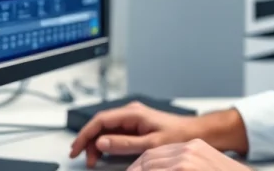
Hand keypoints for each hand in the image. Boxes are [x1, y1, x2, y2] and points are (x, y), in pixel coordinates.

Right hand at [69, 101, 198, 167]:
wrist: (197, 133)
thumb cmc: (179, 136)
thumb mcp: (150, 144)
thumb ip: (124, 144)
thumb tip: (101, 143)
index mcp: (133, 113)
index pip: (100, 120)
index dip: (85, 134)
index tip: (76, 148)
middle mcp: (131, 113)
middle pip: (101, 125)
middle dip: (88, 141)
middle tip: (83, 158)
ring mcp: (133, 119)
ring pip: (107, 130)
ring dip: (97, 144)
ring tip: (94, 160)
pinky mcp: (137, 126)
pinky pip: (116, 133)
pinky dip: (107, 144)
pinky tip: (105, 155)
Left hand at [127, 139, 249, 170]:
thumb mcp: (205, 166)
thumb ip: (186, 166)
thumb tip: (170, 166)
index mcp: (194, 148)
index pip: (157, 153)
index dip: (139, 165)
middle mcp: (189, 150)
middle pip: (149, 159)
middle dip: (134, 170)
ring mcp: (186, 161)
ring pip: (149, 166)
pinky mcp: (183, 169)